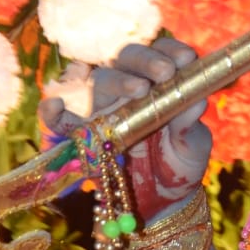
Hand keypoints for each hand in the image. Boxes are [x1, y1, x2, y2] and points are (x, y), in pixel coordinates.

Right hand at [39, 38, 210, 222]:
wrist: (167, 199)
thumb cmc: (182, 163)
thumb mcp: (194, 145)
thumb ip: (191, 123)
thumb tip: (197, 100)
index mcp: (160, 84)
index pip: (161, 53)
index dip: (171, 50)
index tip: (187, 58)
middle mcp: (131, 90)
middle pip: (128, 58)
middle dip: (146, 61)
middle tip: (165, 73)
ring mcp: (107, 109)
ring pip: (102, 80)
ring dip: (118, 80)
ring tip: (139, 90)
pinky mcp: (87, 135)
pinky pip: (62, 121)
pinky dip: (52, 112)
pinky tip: (54, 105)